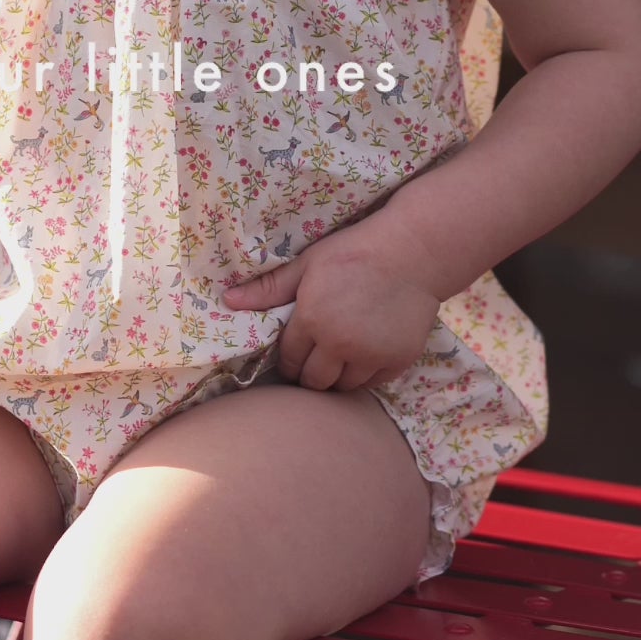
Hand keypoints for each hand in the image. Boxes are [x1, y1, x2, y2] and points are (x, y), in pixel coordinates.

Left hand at [221, 226, 440, 392]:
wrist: (412, 253)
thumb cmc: (353, 252)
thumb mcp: (307, 264)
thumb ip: (268, 289)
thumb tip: (228, 300)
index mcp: (312, 319)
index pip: (289, 359)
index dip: (288, 360)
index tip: (292, 356)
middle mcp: (340, 343)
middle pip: (314, 381)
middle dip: (308, 375)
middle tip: (313, 362)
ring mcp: (371, 355)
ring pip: (343, 386)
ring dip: (336, 377)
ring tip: (337, 360)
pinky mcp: (397, 361)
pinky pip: (372, 383)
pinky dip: (364, 375)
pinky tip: (363, 356)